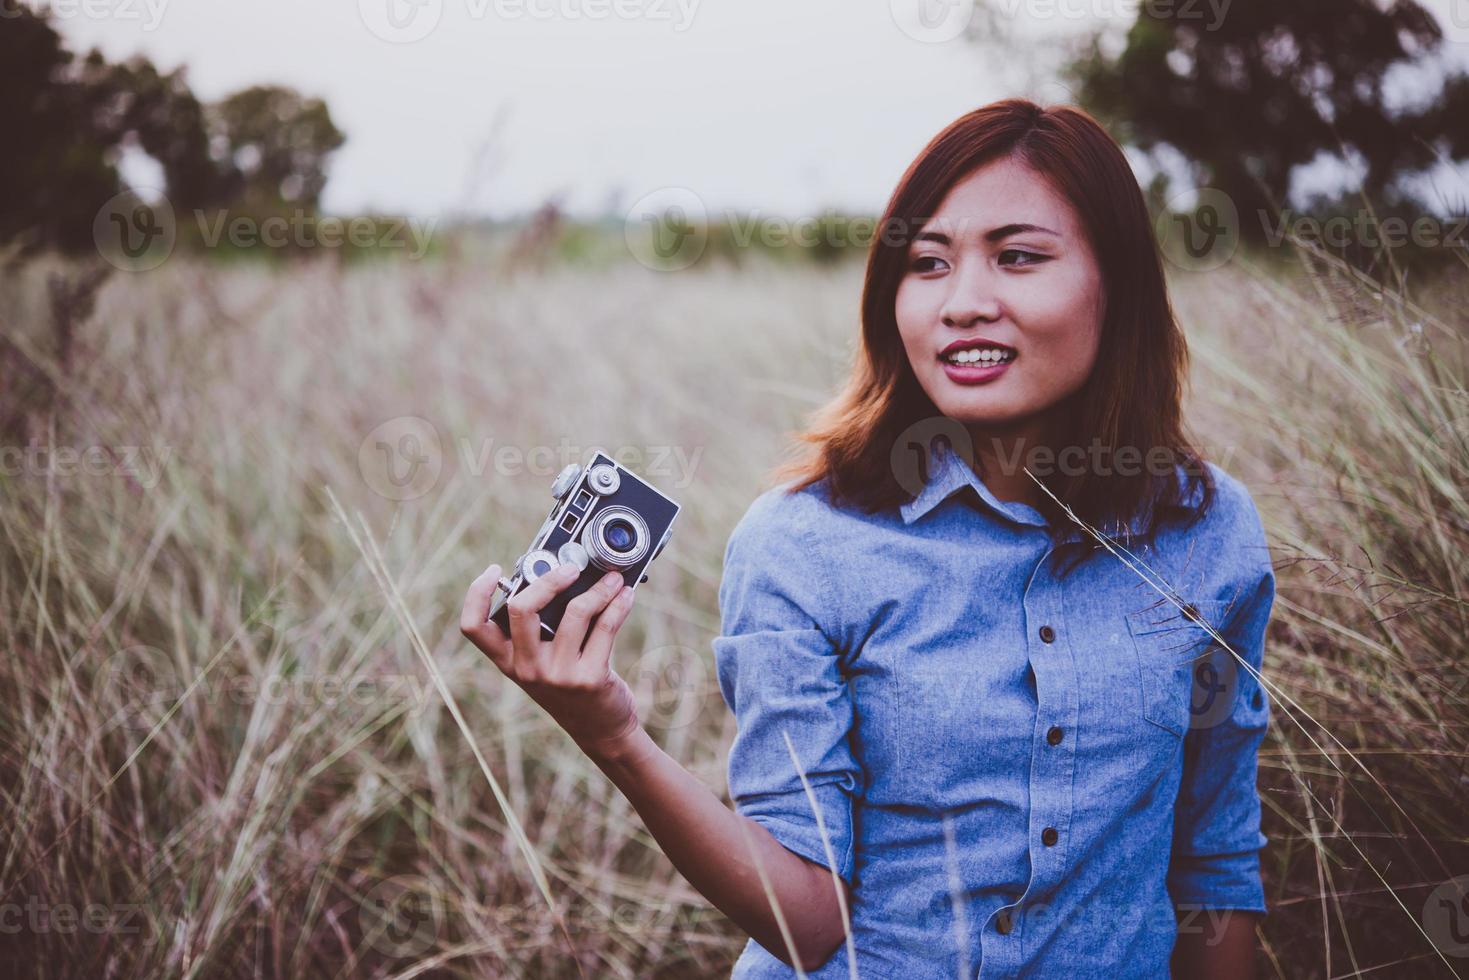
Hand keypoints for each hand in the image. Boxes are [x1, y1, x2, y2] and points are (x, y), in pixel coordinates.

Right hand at [460, 561, 641, 752]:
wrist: (600, 730)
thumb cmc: (571, 686)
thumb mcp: (544, 663)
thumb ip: (542, 629)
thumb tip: (562, 576)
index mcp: (508, 661)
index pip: (474, 627)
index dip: (476, 594)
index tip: (494, 569)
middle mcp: (526, 669)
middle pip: (521, 609)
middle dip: (548, 579)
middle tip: (571, 568)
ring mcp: (557, 675)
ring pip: (575, 612)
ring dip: (599, 588)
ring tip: (613, 579)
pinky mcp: (588, 678)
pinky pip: (605, 627)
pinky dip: (618, 604)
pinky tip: (625, 596)